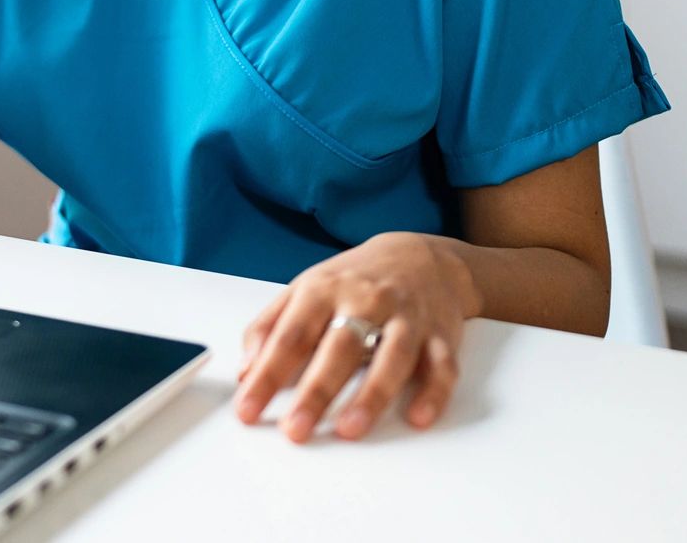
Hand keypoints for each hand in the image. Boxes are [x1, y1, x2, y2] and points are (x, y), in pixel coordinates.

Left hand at [232, 232, 479, 443]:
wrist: (420, 257)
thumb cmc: (353, 281)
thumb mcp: (304, 290)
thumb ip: (270, 327)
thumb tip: (245, 370)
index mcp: (324, 290)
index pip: (291, 336)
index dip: (268, 374)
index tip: (248, 409)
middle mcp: (366, 300)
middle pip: (339, 347)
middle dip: (316, 391)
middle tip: (295, 429)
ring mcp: (406, 316)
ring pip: (392, 355)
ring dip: (372, 394)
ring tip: (349, 428)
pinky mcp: (441, 334)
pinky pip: (441, 365)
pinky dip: (433, 391)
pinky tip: (418, 417)